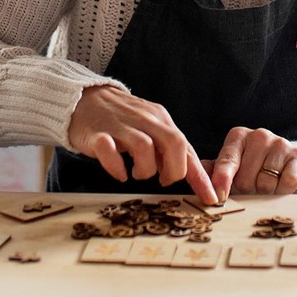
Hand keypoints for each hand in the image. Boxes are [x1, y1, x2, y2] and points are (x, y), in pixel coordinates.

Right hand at [68, 84, 217, 203]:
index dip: (200, 176)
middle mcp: (145, 120)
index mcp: (160, 119)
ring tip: (137, 174)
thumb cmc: (121, 119)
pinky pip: (109, 150)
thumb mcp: (150, 128)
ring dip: (145, 169)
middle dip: (175, 170)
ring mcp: (120, 126)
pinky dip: (116, 167)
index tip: (210, 198)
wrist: (86, 98)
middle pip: (173, 143)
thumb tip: (184, 173)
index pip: (186, 147)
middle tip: (164, 180)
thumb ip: (166, 147)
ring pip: (144, 147)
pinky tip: (119, 173)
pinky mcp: (97, 134)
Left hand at [203, 126, 296, 202]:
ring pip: (266, 183)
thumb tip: (194, 174)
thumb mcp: (233, 165)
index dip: (222, 180)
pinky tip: (281, 183)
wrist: (287, 162)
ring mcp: (279, 143)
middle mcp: (258, 135)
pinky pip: (286, 183)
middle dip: (247, 190)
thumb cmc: (253, 165)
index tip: (219, 196)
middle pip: (246, 178)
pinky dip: (283, 190)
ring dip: (265, 192)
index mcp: (237, 137)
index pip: (227, 161)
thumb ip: (214, 170)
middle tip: (252, 186)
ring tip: (267, 184)